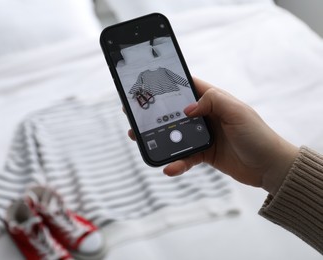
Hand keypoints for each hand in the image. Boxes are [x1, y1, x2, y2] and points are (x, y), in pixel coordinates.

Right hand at [127, 78, 297, 194]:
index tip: (147, 83)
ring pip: (173, 134)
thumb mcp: (237, 111)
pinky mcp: (203, 154)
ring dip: (157, 137)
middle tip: (134, 113)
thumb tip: (187, 109)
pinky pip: (184, 157)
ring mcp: (203, 135)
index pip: (187, 86)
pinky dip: (176, 163)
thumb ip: (212, 101)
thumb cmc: (257, 135)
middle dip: (154, 112)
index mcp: (213, 100)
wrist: (269, 167)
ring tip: (139, 138)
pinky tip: (168, 168)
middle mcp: (205, 116)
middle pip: (173, 111)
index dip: (167, 83)